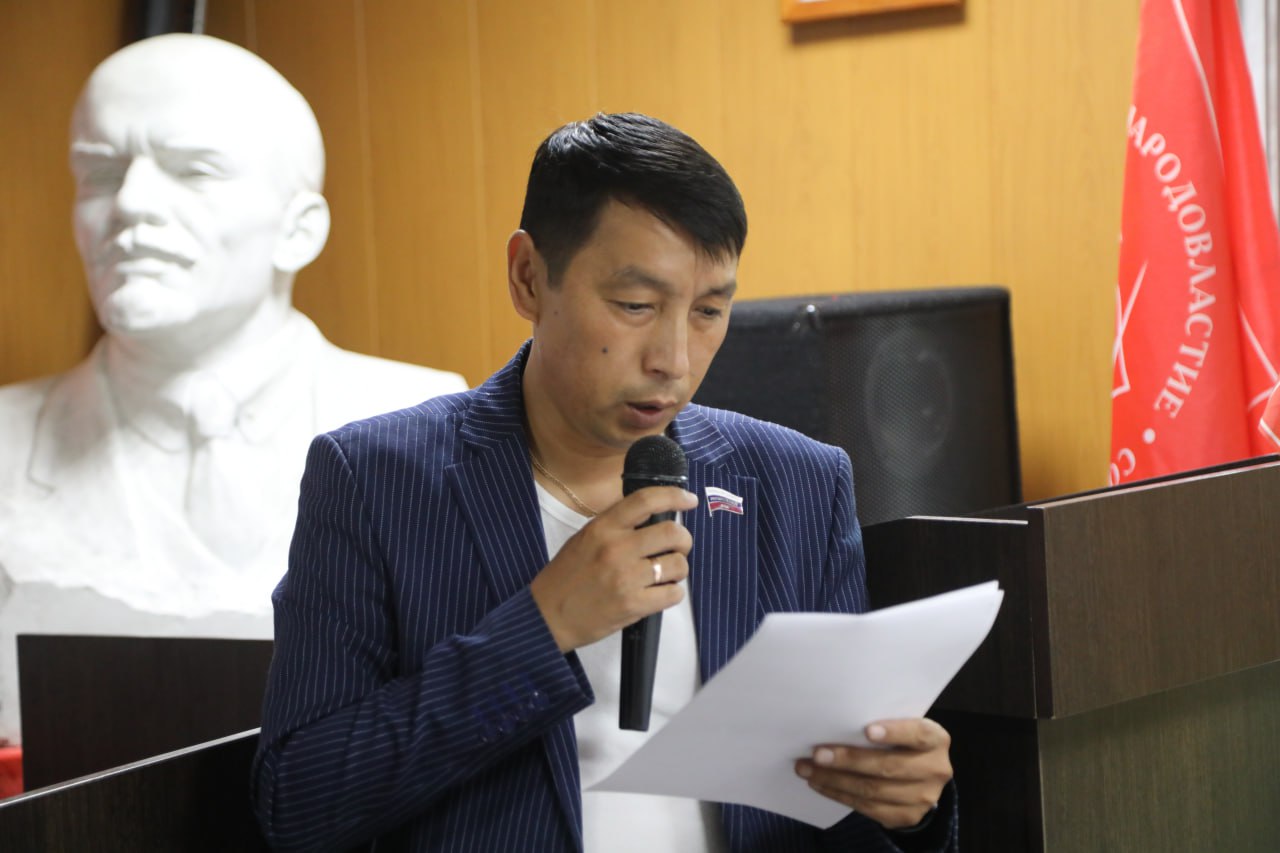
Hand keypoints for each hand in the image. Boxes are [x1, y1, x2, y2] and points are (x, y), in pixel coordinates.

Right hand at [530, 486, 697, 652]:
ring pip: (678, 565)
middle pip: (672, 533)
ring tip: (664, 574)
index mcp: (603, 528)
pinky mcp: (633, 605)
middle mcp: (616, 548)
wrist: (547, 616)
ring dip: (678, 569)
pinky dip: (672, 593)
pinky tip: (659, 593)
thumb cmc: (566, 577)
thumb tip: (653, 517)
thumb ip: (616, 525)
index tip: (688, 500)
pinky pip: (673, 594)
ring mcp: (626, 578)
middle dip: (683, 540)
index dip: (674, 496)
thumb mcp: (585, 538)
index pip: (646, 500)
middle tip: (677, 547)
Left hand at [794, 718, 951, 830]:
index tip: (866, 730)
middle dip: (849, 760)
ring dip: (835, 780)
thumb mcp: (902, 725)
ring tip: (808, 770)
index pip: (917, 734)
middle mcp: (935, 769)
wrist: (920, 776)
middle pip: (888, 766)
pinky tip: (821, 785)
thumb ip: (882, 724)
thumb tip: (836, 722)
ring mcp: (923, 797)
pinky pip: (868, 808)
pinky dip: (840, 795)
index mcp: (936, 739)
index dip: (894, 732)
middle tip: (818, 754)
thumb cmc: (901, 741)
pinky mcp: (907, 816)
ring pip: (874, 790)